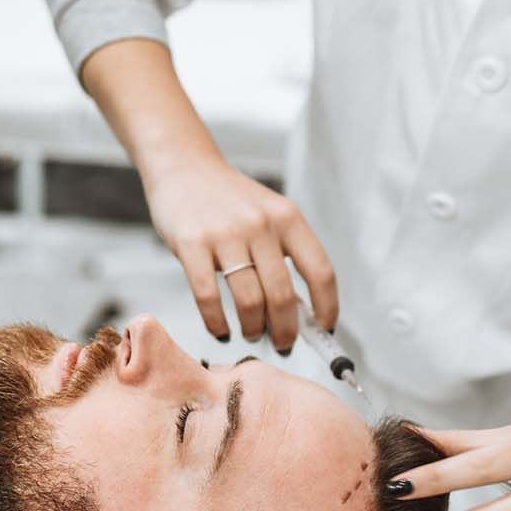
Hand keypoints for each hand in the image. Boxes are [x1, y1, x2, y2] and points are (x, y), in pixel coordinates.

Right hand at [141, 155, 337, 349]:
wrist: (183, 167)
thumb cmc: (228, 200)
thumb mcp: (268, 214)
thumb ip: (284, 253)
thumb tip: (300, 311)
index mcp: (288, 219)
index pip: (321, 272)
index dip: (327, 307)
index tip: (323, 329)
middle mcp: (261, 225)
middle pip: (283, 295)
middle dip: (286, 331)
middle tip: (282, 344)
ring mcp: (225, 234)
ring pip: (249, 300)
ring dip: (253, 328)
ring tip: (250, 334)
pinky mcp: (191, 244)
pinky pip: (208, 296)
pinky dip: (216, 322)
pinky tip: (220, 330)